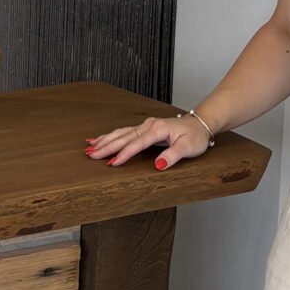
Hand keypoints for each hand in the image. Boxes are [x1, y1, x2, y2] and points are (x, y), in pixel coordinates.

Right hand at [86, 113, 211, 169]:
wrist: (200, 124)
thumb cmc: (195, 137)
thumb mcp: (188, 148)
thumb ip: (172, 155)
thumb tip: (158, 165)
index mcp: (158, 129)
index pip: (137, 143)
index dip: (124, 154)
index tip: (112, 163)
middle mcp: (149, 125)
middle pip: (124, 136)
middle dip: (106, 146)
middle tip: (91, 154)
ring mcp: (146, 125)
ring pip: (121, 132)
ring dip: (105, 140)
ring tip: (90, 147)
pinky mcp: (144, 128)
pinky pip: (124, 132)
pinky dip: (110, 136)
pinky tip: (99, 139)